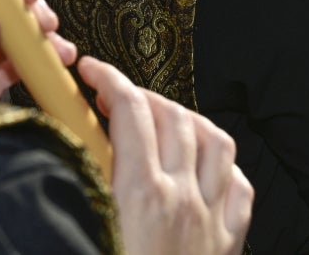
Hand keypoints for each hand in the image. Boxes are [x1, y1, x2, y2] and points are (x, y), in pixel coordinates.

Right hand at [79, 57, 251, 254]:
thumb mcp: (86, 227)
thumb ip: (81, 178)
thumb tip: (69, 143)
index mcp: (141, 195)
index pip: (130, 110)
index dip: (109, 78)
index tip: (92, 70)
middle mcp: (182, 200)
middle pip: (172, 116)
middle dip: (141, 95)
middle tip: (115, 99)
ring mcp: (210, 220)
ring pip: (216, 142)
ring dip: (187, 120)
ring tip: (162, 121)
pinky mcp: (227, 244)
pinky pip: (240, 186)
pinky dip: (223, 166)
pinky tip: (203, 166)